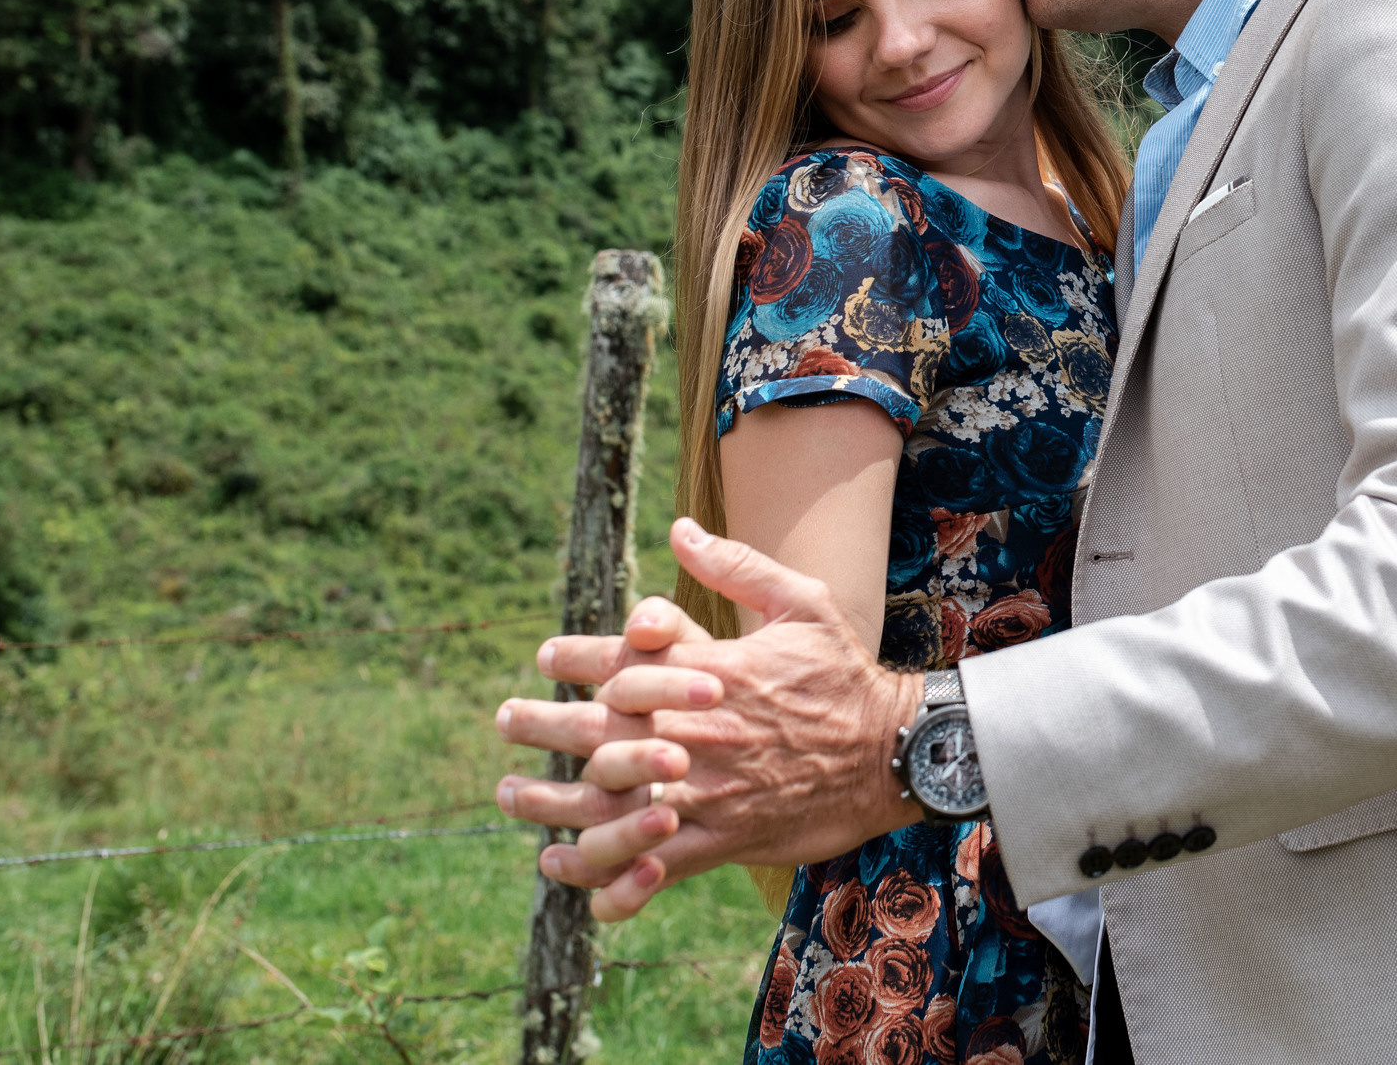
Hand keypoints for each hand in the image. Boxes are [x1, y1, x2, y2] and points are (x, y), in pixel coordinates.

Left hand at [493, 518, 921, 921]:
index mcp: (710, 670)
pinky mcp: (723, 838)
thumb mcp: (802, 603)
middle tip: (504, 720)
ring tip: (511, 794)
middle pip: (598, 730)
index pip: (623, 658)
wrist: (892, 753)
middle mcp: (698, 730)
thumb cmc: (845, 673)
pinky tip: (562, 862)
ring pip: (610, 800)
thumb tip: (679, 529)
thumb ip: (736, 566)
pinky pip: (649, 861)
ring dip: (550, 800)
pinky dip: (602, 867)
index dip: (575, 656)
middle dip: (541, 724)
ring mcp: (708, 789)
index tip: (546, 656)